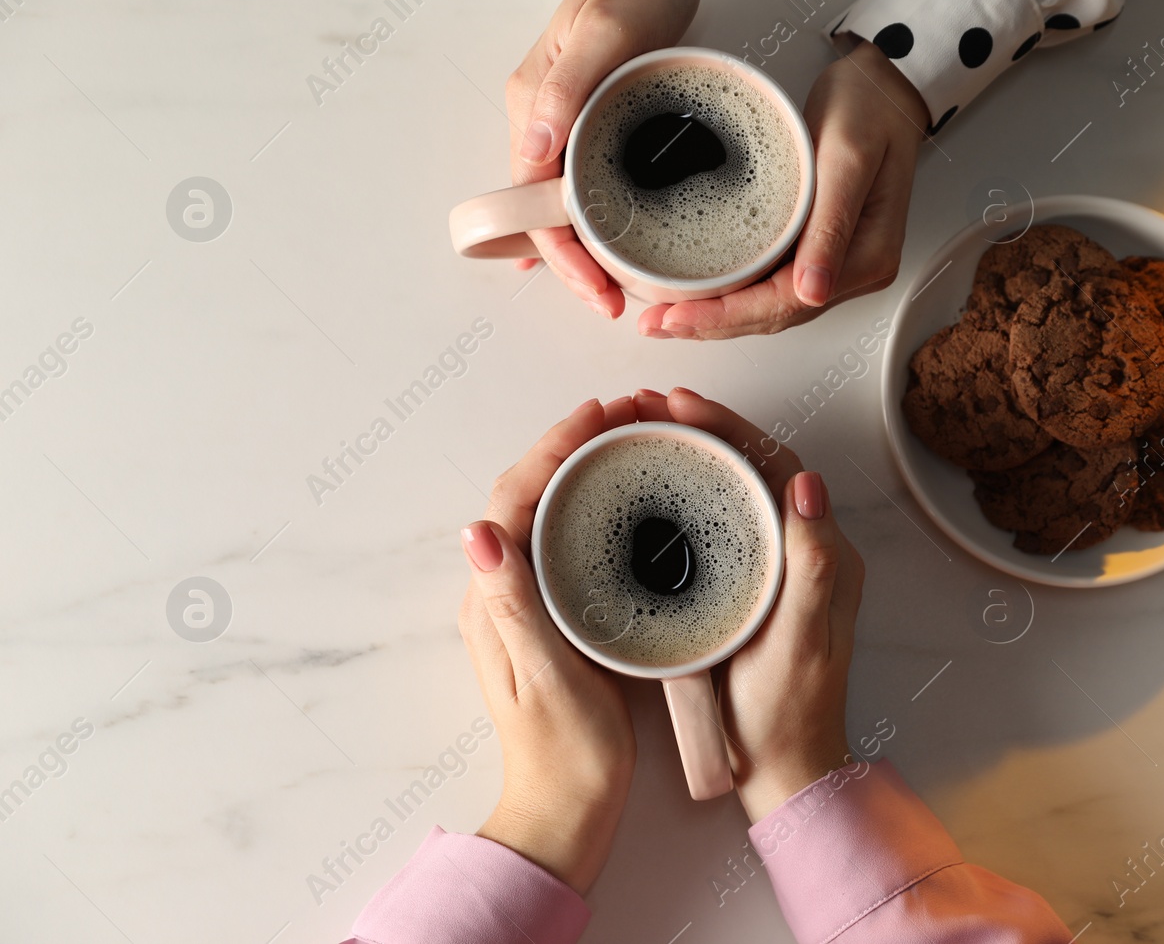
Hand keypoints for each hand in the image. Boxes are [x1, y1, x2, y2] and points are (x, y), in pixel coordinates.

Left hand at [459, 396, 641, 894]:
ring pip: (543, 512)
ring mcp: (523, 605)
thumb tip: (476, 530)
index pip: (512, 499)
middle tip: (624, 413)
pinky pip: (562, 539)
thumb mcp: (545, 675)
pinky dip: (589, 503)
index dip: (554, 449)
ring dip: (578, 467)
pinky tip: (624, 497)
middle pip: (525, 494)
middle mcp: (500, 594)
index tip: (599, 415)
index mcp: (493, 601)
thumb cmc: (565, 752)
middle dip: (568, 444)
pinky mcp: (549, 617)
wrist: (566, 810)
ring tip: (627, 436)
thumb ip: (514, 603)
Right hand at [505, 0, 701, 317]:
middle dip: (574, 267)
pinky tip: (601, 253)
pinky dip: (593, 223)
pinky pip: (585, 185)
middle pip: (545, 214)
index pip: (532, 202)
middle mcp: (542, 120)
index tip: (597, 290)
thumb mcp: (608, 33)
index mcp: (533, 106)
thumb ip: (568, 91)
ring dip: (586, 251)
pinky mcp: (596, 121)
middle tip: (615, 306)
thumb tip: (533, 156)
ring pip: (565, 206)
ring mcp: (567, 123)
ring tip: (618, 290)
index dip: (561, 254)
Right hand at [633, 387, 865, 821]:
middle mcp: (802, 548)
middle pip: (752, 465)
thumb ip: (812, 565)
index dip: (729, 426)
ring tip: (639, 430)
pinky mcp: (746, 585)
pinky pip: (719, 520)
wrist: (784, 769)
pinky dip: (685, 492)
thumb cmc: (789, 713)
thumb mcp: (800, 640)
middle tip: (644, 406)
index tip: (678, 406)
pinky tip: (649, 487)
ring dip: (691, 452)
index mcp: (824, 553)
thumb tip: (808, 482)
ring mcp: (773, 566)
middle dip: (702, 427)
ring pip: (733, 487)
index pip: (778, 463)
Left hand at [637, 40, 927, 338]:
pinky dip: (735, 296)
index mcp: (866, 258)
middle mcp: (853, 271)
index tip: (677, 317)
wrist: (885, 87)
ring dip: (719, 317)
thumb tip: (812, 291)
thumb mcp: (847, 158)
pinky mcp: (819, 249)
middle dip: (712, 324)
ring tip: (667, 317)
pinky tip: (703, 294)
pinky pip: (773, 286)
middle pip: (774, 316)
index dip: (726, 316)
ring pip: (770, 308)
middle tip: (656, 323)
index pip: (785, 305)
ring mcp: (837, 263)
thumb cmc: (870, 110)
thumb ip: (831, 225)